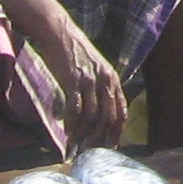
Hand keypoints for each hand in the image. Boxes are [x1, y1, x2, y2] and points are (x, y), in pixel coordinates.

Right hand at [11, 0, 126, 145]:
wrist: (60, 33)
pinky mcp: (72, 80)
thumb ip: (102, 87)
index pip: (121, 111)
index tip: (111, 146)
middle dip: (100, 138)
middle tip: (91, 150)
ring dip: (83, 134)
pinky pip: (75, 109)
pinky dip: (71, 124)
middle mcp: (105, 81)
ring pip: (91, 116)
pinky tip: (67, 132)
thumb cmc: (76, 52)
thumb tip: (100, 112)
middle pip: (108, 117)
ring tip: (76, 146)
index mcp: (113, 79)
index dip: (117, 131)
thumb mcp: (97, 68)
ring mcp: (89, 81)